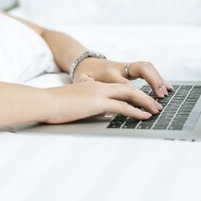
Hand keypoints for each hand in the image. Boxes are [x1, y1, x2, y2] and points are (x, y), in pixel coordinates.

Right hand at [43, 81, 163, 123]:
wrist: (44, 101)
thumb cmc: (53, 103)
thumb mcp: (71, 100)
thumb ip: (82, 101)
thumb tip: (87, 107)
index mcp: (92, 85)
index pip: (117, 87)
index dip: (131, 93)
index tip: (141, 100)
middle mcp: (98, 86)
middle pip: (128, 88)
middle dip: (143, 96)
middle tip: (156, 104)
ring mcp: (99, 93)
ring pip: (129, 95)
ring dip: (145, 103)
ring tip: (156, 110)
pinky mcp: (98, 103)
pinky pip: (122, 106)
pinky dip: (136, 111)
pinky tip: (144, 116)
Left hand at [73, 58, 173, 97]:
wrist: (85, 63)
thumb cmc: (83, 75)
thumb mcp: (80, 81)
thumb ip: (85, 85)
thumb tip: (88, 85)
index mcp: (108, 73)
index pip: (126, 84)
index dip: (136, 95)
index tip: (145, 107)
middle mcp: (120, 68)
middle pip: (141, 70)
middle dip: (153, 82)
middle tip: (160, 96)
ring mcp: (126, 67)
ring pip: (146, 67)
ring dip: (158, 79)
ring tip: (165, 93)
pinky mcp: (130, 68)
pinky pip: (147, 70)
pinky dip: (158, 78)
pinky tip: (167, 87)